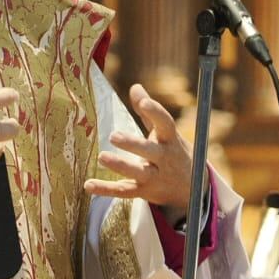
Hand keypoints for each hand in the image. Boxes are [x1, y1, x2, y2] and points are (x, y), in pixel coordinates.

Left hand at [84, 84, 192, 218]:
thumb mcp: (165, 132)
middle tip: (114, 136)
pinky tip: (88, 185)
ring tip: (102, 157)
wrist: (189, 188)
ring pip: (138, 173)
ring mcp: (154, 177)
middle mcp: (164, 159)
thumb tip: (135, 86)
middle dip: (133, 145)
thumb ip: (149, 111)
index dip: (155, 112)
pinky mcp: (143, 192)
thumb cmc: (171, 152)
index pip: (165, 124)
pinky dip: (106, 190)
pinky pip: (124, 191)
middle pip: (150, 151)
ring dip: (120, 166)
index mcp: (170, 139)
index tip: (143, 103)